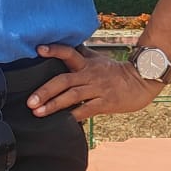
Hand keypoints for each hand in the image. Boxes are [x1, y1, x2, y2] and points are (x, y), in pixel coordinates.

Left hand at [27, 42, 162, 121]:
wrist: (141, 81)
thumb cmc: (115, 71)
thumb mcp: (97, 59)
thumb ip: (80, 56)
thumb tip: (62, 49)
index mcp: (86, 63)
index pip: (68, 52)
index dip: (54, 50)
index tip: (38, 50)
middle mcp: (89, 74)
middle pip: (64, 80)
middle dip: (45, 91)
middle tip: (30, 101)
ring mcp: (97, 89)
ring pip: (72, 96)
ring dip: (53, 105)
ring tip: (38, 112)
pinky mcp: (105, 103)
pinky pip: (86, 110)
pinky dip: (73, 116)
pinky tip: (61, 122)